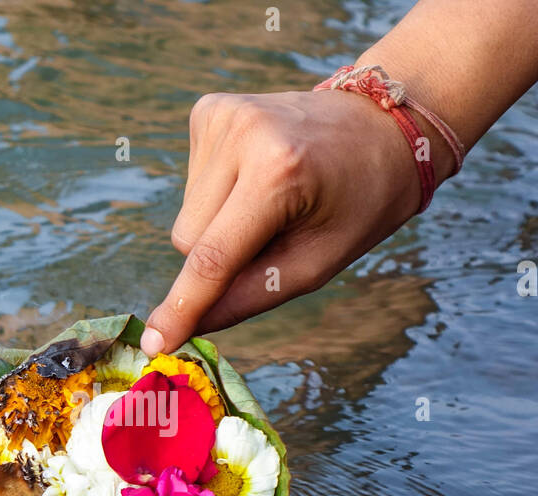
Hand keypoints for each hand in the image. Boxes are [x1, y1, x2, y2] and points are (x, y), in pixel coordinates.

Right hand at [140, 88, 436, 355]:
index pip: (212, 256)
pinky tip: (258, 176)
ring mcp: (221, 114)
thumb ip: (249, 297)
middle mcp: (242, 133)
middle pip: (189, 241)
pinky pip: (191, 185)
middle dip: (219, 258)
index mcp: (278, 172)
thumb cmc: (360, 203)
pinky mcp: (208, 109)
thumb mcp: (317, 263)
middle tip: (276, 237)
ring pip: (186, 217)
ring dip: (221, 225)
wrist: (382, 125)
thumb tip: (188, 326)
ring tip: (274, 200)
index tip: (154, 343)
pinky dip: (219, 195)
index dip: (182, 306)